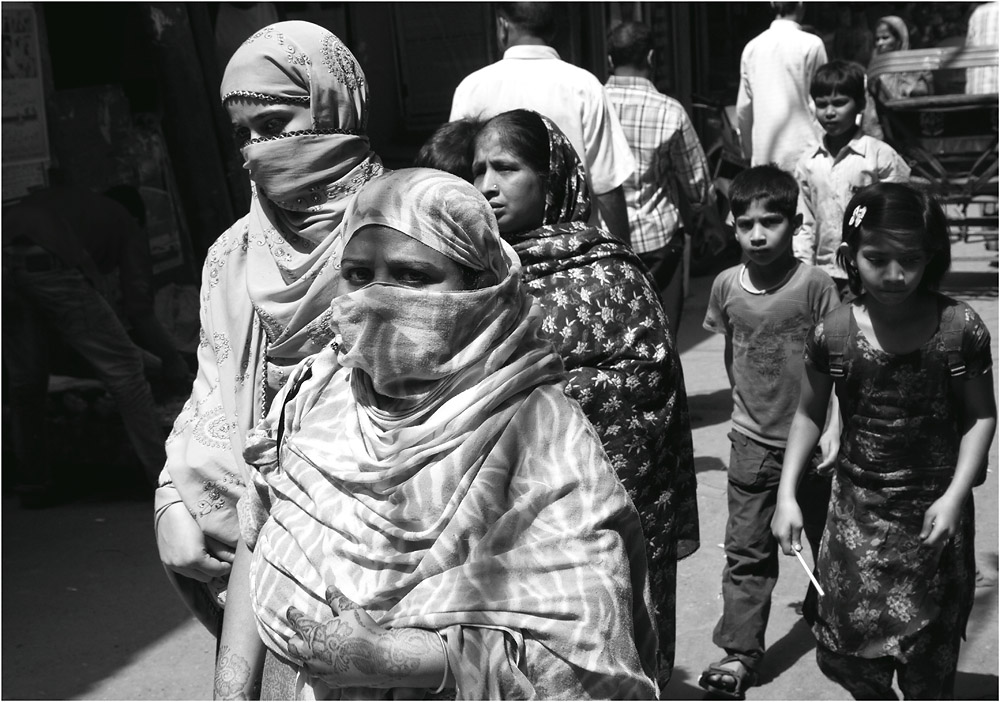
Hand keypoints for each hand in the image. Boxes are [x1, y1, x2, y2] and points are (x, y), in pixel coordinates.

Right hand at [155, 502, 232, 581]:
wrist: (170, 506)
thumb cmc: (192, 516)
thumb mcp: (210, 533)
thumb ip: (223, 549)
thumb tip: (235, 559)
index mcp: (194, 559)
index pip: (216, 572)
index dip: (225, 567)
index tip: (230, 561)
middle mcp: (182, 565)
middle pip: (206, 577)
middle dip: (214, 569)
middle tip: (219, 558)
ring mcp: (172, 564)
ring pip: (194, 576)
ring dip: (202, 569)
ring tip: (207, 554)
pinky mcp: (166, 561)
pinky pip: (183, 570)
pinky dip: (191, 566)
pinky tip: (195, 553)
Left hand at [287, 586, 438, 688]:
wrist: (379, 658)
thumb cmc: (363, 630)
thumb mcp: (350, 610)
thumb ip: (337, 599)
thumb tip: (329, 588)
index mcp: (314, 635)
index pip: (298, 622)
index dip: (293, 614)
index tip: (290, 610)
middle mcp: (312, 654)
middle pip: (294, 646)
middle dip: (294, 637)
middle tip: (296, 632)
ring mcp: (320, 670)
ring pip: (303, 662)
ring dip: (303, 653)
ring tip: (307, 648)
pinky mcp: (329, 680)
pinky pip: (317, 673)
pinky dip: (316, 666)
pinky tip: (322, 663)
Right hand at [772, 498, 804, 555]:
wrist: (785, 500)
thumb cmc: (793, 513)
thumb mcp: (798, 526)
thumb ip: (797, 539)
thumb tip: (797, 550)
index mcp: (782, 535)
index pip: (787, 551)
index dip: (794, 552)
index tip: (800, 548)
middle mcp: (775, 534)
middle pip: (784, 546)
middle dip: (791, 545)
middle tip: (799, 536)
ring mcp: (773, 530)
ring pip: (782, 540)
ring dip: (788, 539)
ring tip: (794, 529)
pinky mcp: (773, 526)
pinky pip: (779, 534)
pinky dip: (785, 534)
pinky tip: (788, 525)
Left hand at [815, 430, 839, 476]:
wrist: (834, 432)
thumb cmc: (829, 436)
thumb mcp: (825, 442)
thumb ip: (825, 452)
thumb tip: (825, 461)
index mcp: (835, 450)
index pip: (831, 460)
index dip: (824, 466)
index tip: (818, 468)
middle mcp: (837, 454)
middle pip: (833, 466)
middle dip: (825, 470)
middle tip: (818, 472)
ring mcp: (837, 456)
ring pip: (833, 467)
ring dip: (826, 471)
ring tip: (819, 472)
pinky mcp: (835, 457)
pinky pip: (832, 465)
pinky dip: (827, 469)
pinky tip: (821, 469)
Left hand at [920, 493, 963, 555]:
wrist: (955, 501)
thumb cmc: (941, 505)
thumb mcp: (929, 514)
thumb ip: (926, 527)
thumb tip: (922, 537)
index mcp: (942, 529)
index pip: (932, 542)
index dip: (924, 542)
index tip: (918, 540)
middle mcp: (949, 533)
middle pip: (937, 542)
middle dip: (929, 540)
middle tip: (922, 535)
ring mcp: (954, 532)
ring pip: (941, 540)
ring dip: (935, 537)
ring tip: (930, 527)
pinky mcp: (956, 530)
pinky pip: (946, 536)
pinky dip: (940, 534)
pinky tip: (937, 526)